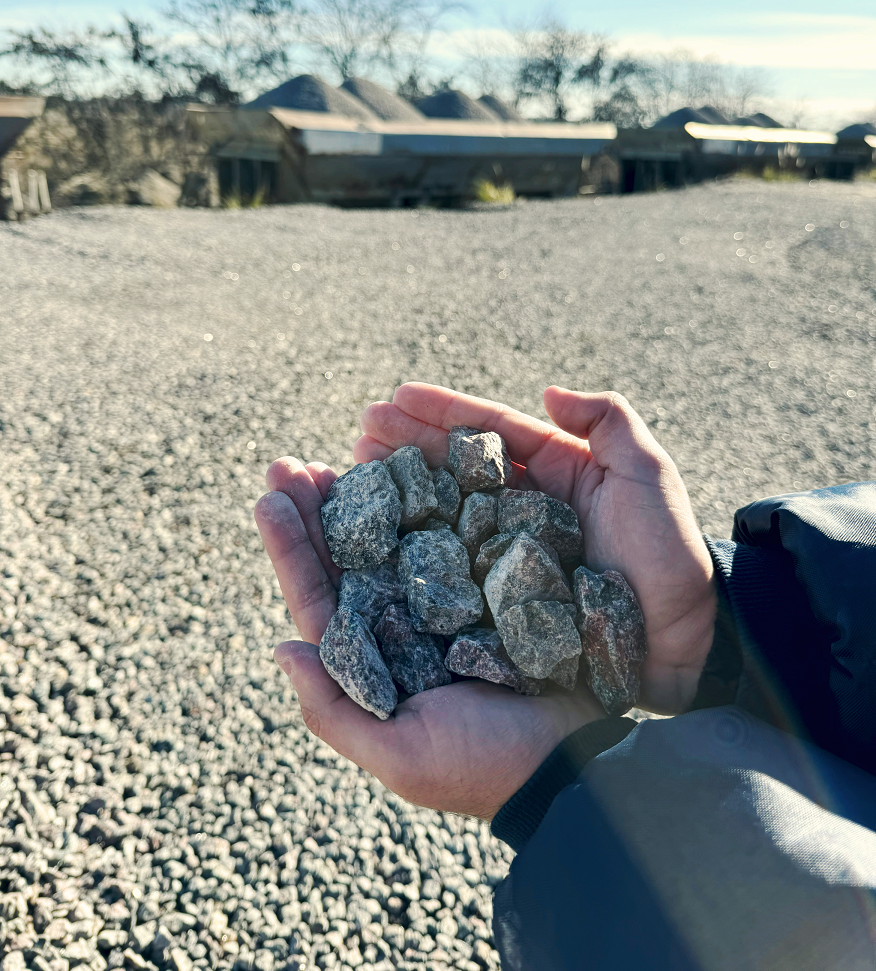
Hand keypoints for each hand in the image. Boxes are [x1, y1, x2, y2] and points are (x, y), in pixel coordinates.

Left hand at [256, 458, 604, 820]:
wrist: (571, 762)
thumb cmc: (480, 768)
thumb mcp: (397, 754)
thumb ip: (332, 711)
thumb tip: (280, 648)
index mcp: (370, 664)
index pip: (317, 598)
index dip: (290, 548)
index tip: (268, 499)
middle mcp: (399, 628)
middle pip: (345, 559)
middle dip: (316, 510)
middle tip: (289, 464)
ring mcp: (444, 606)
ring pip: (392, 540)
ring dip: (364, 498)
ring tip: (340, 454)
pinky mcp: (488, 588)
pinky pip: (452, 536)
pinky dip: (430, 503)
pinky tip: (411, 468)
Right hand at [357, 383, 715, 715]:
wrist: (683, 644)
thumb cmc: (669, 556)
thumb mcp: (648, 475)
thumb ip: (609, 421)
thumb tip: (549, 391)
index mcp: (556, 471)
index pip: (490, 430)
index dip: (443, 411)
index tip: (396, 396)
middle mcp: (523, 507)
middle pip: (453, 466)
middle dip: (405, 444)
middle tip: (359, 431)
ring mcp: (508, 553)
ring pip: (443, 512)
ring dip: (398, 492)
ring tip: (352, 472)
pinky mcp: (499, 598)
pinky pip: (449, 567)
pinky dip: (411, 549)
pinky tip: (375, 539)